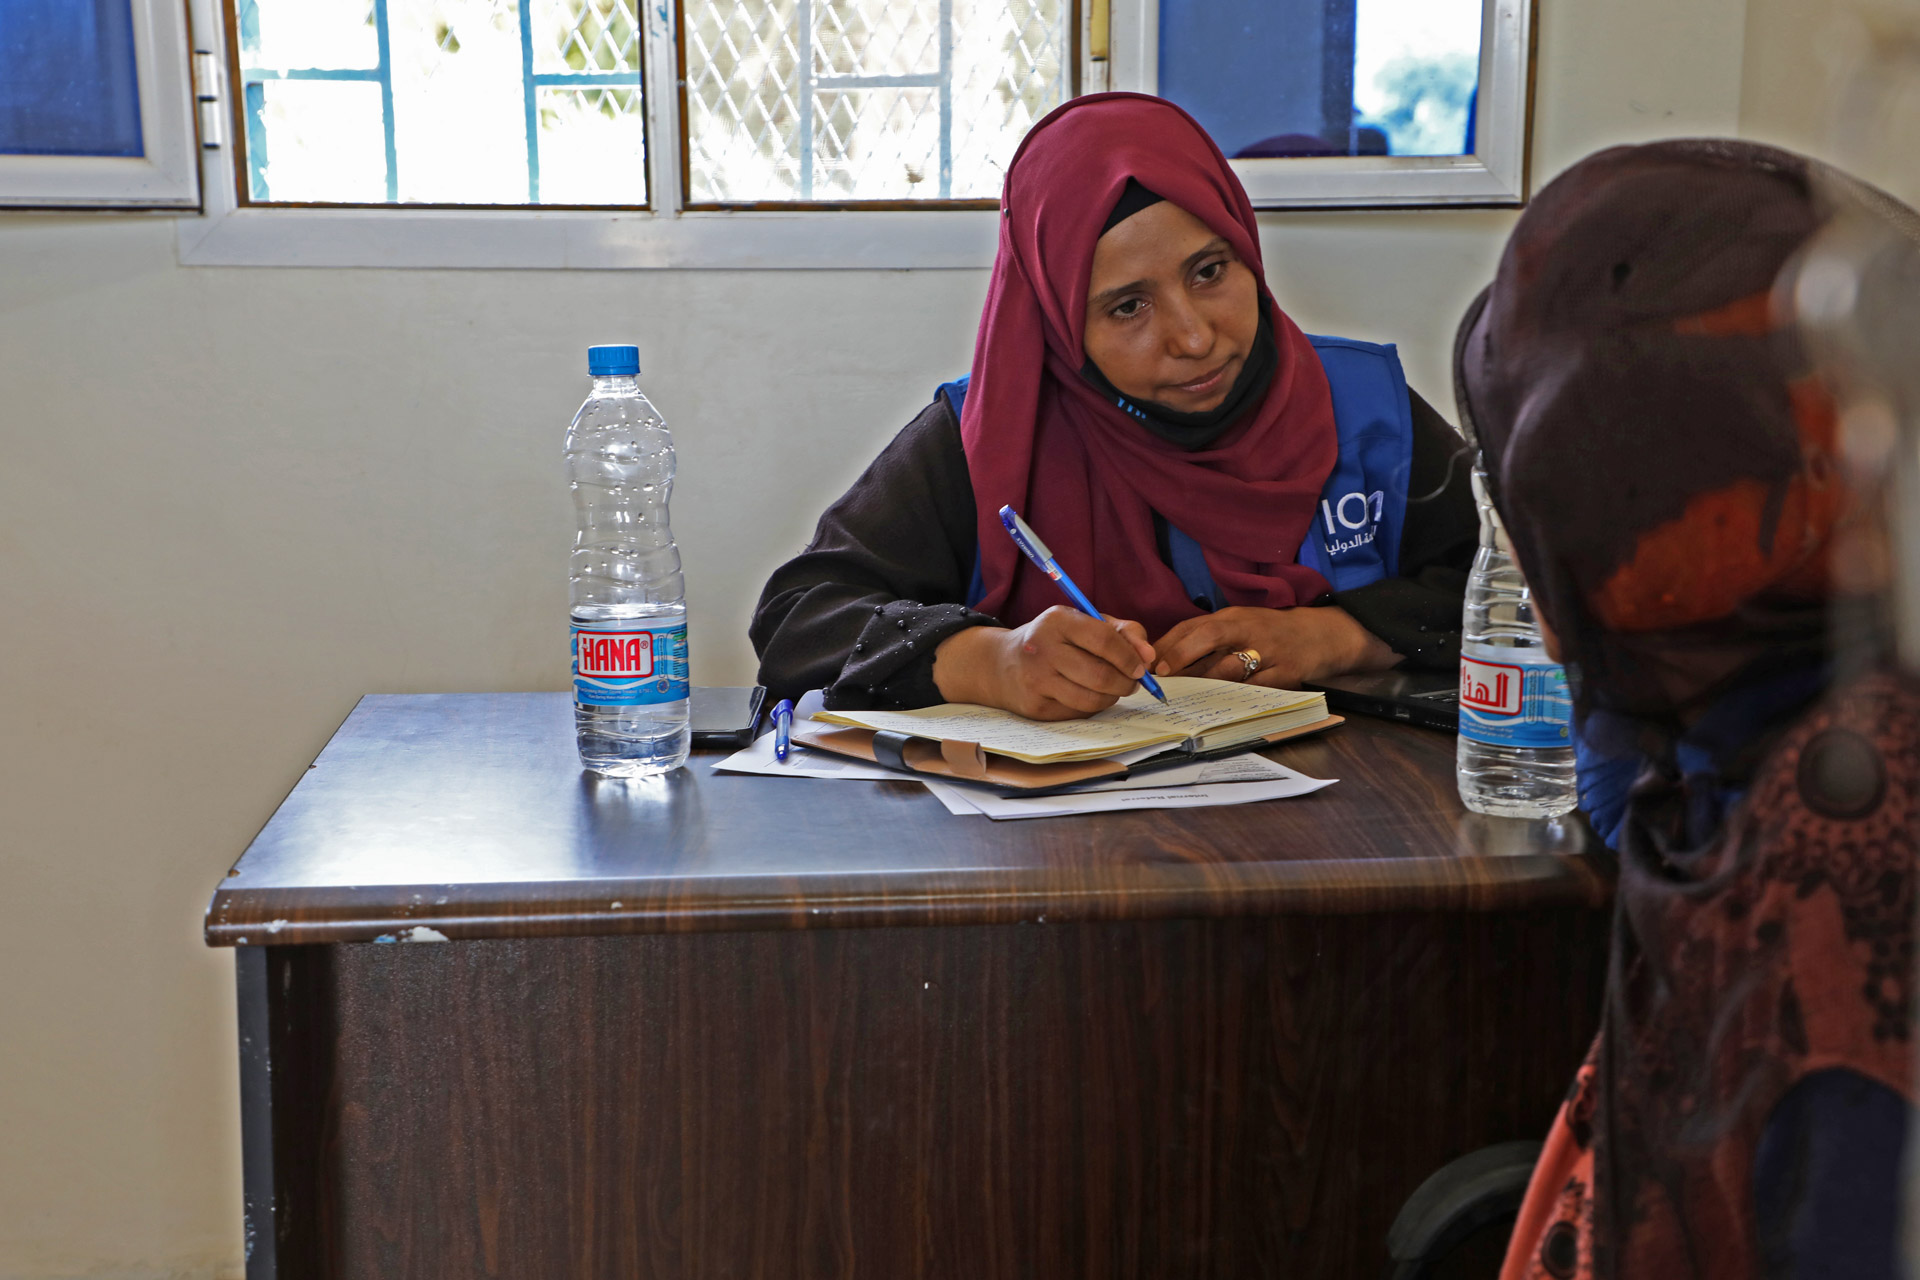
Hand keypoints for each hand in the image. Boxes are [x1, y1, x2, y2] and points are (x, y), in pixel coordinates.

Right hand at [932, 607, 1155, 719]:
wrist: (1002, 664)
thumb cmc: (1056, 640)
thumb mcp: (1085, 623)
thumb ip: (1123, 632)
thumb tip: (1149, 657)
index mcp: (1057, 620)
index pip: (1104, 640)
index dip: (1130, 657)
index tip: (1142, 667)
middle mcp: (1043, 648)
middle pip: (1100, 675)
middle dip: (1126, 683)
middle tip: (1132, 683)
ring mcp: (1036, 680)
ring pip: (1091, 699)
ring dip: (1112, 698)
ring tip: (1113, 690)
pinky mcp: (1034, 706)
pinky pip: (1078, 713)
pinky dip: (1092, 708)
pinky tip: (1089, 696)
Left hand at [1150, 605, 1398, 688]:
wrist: (1319, 637)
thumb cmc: (1266, 632)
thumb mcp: (1236, 623)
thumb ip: (1201, 635)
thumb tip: (1158, 656)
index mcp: (1234, 616)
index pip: (1196, 625)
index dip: (1172, 644)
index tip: (1151, 663)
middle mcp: (1250, 629)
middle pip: (1211, 637)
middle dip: (1183, 656)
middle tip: (1162, 678)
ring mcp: (1269, 653)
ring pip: (1230, 669)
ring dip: (1203, 684)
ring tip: (1183, 698)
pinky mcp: (1285, 676)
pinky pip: (1255, 692)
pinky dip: (1235, 700)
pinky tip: (1217, 708)